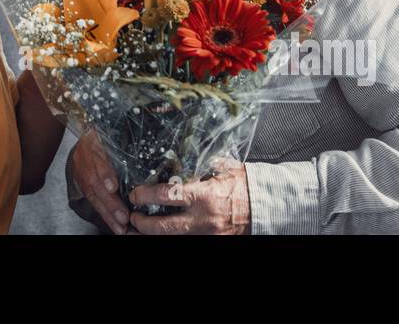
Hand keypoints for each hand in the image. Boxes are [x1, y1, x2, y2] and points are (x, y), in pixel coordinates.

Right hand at [72, 130, 128, 234]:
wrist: (80, 136)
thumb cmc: (100, 135)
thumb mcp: (107, 133)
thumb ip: (118, 142)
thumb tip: (138, 146)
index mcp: (91, 143)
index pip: (96, 159)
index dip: (103, 173)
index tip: (112, 186)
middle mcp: (84, 160)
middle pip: (95, 184)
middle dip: (109, 202)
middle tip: (123, 216)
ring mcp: (81, 173)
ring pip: (94, 196)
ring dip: (107, 213)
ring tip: (120, 226)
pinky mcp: (82, 184)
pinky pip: (93, 201)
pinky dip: (104, 214)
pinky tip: (114, 225)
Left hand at [128, 157, 251, 234]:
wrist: (266, 207)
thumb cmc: (245, 186)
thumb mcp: (223, 169)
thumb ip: (201, 165)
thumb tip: (182, 156)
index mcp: (203, 196)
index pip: (166, 196)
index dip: (145, 196)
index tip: (134, 194)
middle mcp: (202, 219)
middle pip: (162, 227)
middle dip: (142, 223)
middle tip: (132, 216)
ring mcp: (206, 235)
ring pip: (171, 239)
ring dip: (151, 236)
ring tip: (136, 232)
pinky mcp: (211, 242)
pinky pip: (185, 242)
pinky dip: (172, 238)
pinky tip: (161, 235)